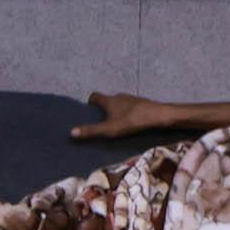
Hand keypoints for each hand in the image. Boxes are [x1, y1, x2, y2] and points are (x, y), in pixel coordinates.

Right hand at [75, 92, 204, 141]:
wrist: (158, 116)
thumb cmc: (132, 121)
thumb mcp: (110, 129)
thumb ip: (91, 131)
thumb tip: (71, 132)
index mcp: (109, 100)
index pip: (94, 96)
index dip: (90, 103)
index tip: (88, 111)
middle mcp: (119, 96)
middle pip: (107, 100)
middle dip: (103, 109)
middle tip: (100, 121)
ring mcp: (131, 99)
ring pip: (119, 104)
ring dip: (116, 112)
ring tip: (115, 125)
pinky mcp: (142, 104)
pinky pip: (130, 108)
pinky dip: (127, 114)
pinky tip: (130, 124)